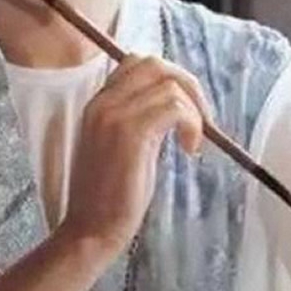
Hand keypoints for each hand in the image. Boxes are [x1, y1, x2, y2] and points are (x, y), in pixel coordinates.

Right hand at [61, 54, 210, 253]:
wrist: (90, 229)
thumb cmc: (110, 194)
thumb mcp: (123, 145)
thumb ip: (140, 119)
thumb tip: (177, 104)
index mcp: (98, 102)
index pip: (137, 62)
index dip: (170, 78)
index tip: (185, 109)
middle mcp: (103, 101)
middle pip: (155, 64)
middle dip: (187, 85)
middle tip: (200, 119)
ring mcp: (114, 115)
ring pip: (169, 84)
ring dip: (193, 109)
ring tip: (192, 141)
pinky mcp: (131, 134)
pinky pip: (174, 107)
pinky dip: (192, 123)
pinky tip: (189, 149)